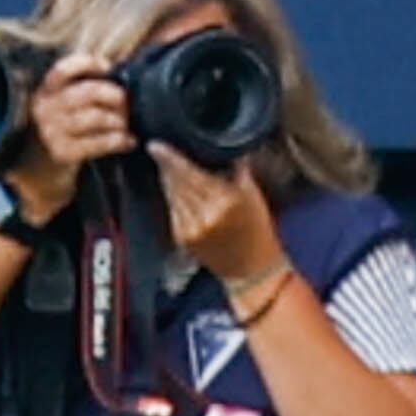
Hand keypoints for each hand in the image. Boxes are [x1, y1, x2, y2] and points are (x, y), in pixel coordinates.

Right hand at [9, 52, 126, 226]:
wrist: (36, 179)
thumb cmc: (56, 138)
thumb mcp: (58, 111)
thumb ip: (77, 93)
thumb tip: (116, 76)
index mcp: (43, 93)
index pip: (62, 70)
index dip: (87, 64)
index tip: (108, 67)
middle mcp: (44, 110)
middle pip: (87, 92)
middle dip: (113, 95)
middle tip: (126, 102)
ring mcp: (52, 132)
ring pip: (95, 117)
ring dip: (118, 119)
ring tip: (126, 124)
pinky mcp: (63, 153)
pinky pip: (98, 142)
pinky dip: (119, 140)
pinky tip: (128, 141)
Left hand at [153, 144, 283, 287]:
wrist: (252, 269)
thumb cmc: (258, 231)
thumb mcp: (254, 195)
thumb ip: (238, 169)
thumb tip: (224, 147)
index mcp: (225, 201)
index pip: (190, 173)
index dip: (170, 158)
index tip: (156, 146)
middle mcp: (205, 215)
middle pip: (177, 182)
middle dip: (166, 165)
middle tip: (159, 150)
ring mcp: (191, 229)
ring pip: (171, 195)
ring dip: (167, 179)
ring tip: (166, 166)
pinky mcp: (182, 238)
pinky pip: (172, 209)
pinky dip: (172, 196)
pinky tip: (174, 188)